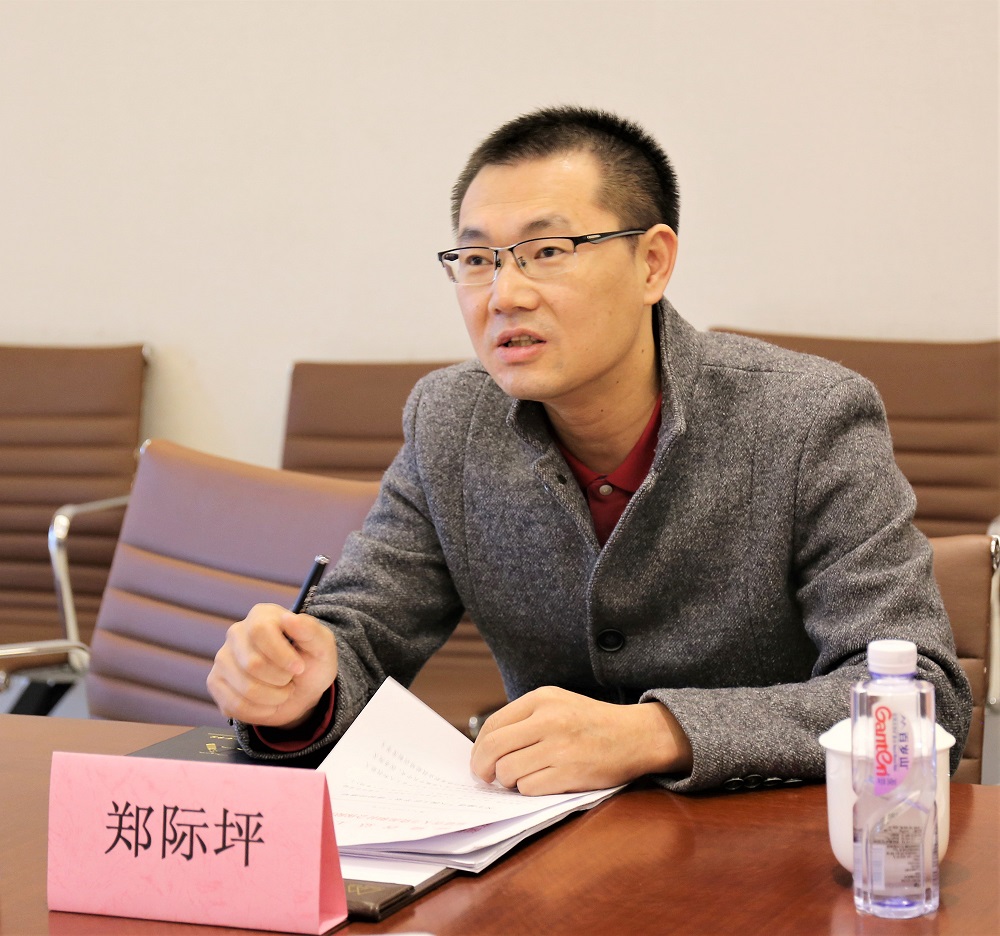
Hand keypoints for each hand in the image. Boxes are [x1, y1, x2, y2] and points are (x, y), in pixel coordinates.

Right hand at [207, 603, 337, 727]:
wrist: (300, 690)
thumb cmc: (311, 663)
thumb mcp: (322, 646)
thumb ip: (310, 631)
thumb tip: (289, 618)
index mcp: (262, 615)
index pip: (259, 631)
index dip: (281, 655)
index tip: (299, 668)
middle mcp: (237, 633)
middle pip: (252, 664)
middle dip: (280, 680)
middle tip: (291, 680)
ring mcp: (222, 658)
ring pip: (245, 688)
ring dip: (273, 697)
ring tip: (282, 691)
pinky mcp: (215, 682)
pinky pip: (234, 705)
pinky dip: (260, 711)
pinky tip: (269, 703)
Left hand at [470, 686, 692, 795]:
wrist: (636, 735)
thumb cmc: (591, 723)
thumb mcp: (557, 705)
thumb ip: (525, 719)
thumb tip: (486, 747)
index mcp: (541, 699)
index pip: (493, 725)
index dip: (479, 748)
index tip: (479, 760)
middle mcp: (548, 719)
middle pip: (493, 749)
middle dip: (482, 768)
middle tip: (485, 777)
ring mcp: (559, 747)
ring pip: (508, 772)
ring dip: (509, 781)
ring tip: (521, 778)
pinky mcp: (569, 773)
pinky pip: (529, 788)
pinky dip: (529, 791)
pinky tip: (541, 783)